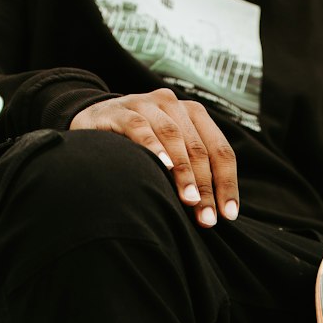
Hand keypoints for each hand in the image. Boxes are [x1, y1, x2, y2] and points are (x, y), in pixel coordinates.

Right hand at [69, 90, 237, 226]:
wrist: (94, 121)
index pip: (220, 151)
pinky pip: (140, 128)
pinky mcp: (120, 110)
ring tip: (190, 201)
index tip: (228, 215)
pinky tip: (162, 167)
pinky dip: (153, 147)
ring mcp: (146, 104)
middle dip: (206, 187)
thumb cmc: (139, 146)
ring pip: (174, 138)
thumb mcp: (170, 155)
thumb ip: (192, 172)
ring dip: (184, 172)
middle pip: (198, 149)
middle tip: (207, 218)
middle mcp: (173, 105)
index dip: (227, 183)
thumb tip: (216, 213)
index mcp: (194, 115)